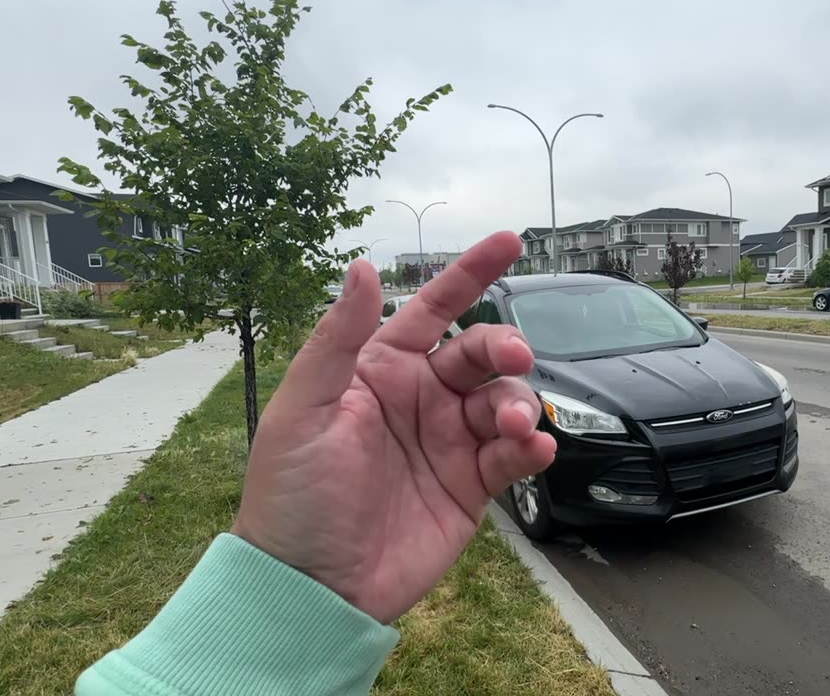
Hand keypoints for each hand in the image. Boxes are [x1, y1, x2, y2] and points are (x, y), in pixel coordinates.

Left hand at [232, 231, 555, 622]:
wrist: (312, 587)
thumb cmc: (293, 496)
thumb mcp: (305, 410)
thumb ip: (338, 339)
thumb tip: (364, 266)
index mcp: (379, 371)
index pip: (432, 310)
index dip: (469, 274)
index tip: (509, 241)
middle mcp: (420, 399)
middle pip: (481, 354)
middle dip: (506, 348)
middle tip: (516, 359)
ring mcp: (449, 443)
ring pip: (506, 402)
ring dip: (521, 404)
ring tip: (515, 429)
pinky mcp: (472, 488)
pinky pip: (514, 456)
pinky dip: (533, 448)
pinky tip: (535, 450)